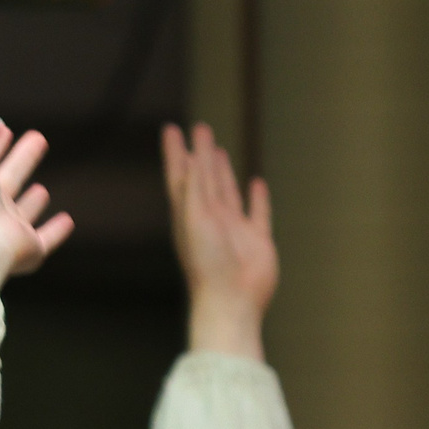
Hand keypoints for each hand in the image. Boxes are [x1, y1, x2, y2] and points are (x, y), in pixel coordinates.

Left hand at [0, 118, 74, 285]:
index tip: (5, 131)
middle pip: (8, 180)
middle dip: (21, 160)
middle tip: (37, 140)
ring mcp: (8, 231)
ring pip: (22, 213)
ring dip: (31, 202)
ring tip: (41, 189)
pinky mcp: (28, 249)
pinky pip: (45, 240)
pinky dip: (56, 232)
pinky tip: (66, 221)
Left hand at [162, 123, 274, 361]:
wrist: (231, 300)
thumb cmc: (207, 263)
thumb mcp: (195, 219)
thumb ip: (193, 189)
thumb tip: (190, 158)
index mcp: (188, 215)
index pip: (180, 175)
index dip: (175, 152)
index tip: (170, 128)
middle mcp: (208, 219)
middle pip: (202, 178)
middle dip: (199, 154)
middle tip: (198, 128)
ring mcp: (232, 229)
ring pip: (226, 191)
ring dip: (222, 171)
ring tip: (218, 150)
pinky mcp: (256, 240)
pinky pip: (257, 212)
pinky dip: (256, 197)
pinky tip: (257, 182)